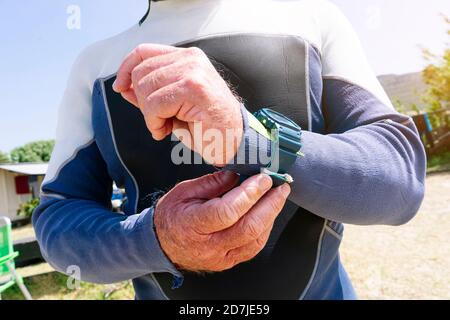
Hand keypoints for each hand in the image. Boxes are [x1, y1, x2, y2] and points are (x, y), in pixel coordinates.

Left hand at [113, 44, 242, 166]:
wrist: (232, 142)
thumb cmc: (206, 125)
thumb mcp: (171, 105)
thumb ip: (148, 92)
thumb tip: (124, 87)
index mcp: (186, 58)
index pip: (143, 52)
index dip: (126, 69)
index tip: (120, 87)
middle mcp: (190, 59)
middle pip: (140, 72)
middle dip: (141, 101)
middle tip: (159, 118)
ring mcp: (193, 71)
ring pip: (145, 88)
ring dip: (149, 115)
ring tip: (166, 124)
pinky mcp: (194, 87)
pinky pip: (154, 104)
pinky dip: (155, 122)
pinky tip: (168, 129)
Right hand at [154, 171, 290, 271]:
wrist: (161, 244)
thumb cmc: (171, 215)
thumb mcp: (185, 191)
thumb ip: (213, 182)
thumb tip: (238, 172)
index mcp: (192, 224)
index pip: (227, 211)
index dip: (249, 194)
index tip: (263, 179)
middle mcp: (207, 245)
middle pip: (247, 227)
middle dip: (270, 204)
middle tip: (280, 186)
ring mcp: (219, 257)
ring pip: (254, 239)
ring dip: (271, 216)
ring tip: (277, 197)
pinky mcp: (228, 262)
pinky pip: (253, 247)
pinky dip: (264, 229)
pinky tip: (268, 214)